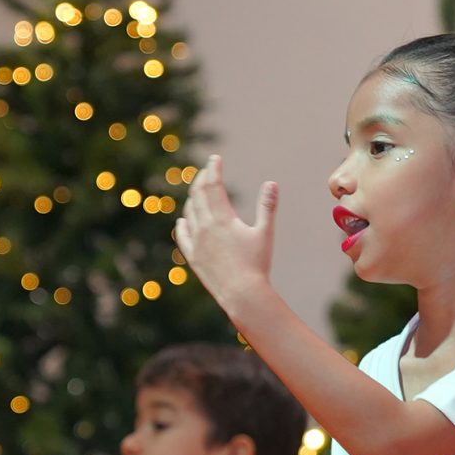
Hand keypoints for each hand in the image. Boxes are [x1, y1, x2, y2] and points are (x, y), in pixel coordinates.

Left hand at [174, 156, 277, 311]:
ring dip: (193, 199)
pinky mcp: (193, 257)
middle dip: (202, 179)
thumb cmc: (257, 264)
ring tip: (198, 192)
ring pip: (189, 213)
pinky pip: (182, 236)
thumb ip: (267, 206)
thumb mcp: (265, 233)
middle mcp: (205, 227)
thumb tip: (272, 183)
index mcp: (222, 218)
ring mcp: (196, 243)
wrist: (242, 294)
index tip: (215, 159)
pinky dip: (182, 225)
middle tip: (206, 171)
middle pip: (198, 195)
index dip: (214, 170)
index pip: (213, 186)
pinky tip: (183, 221)